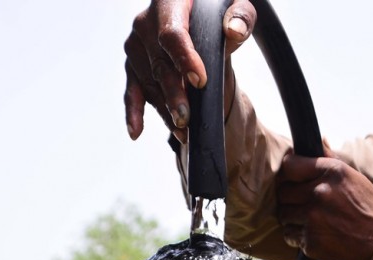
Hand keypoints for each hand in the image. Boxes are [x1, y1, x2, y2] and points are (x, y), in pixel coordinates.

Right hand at [124, 0, 255, 141]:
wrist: (197, 16)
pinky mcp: (133, 67)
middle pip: (159, 65)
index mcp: (168, 2)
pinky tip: (136, 132)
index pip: (172, 34)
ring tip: (184, 133)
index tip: (200, 81)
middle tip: (186, 118)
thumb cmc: (216, 10)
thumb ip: (240, 15)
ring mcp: (136, 46)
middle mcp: (145, 22)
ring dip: (165, 112)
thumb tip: (234, 31)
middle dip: (173, 95)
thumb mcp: (235, 5)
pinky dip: (134, 113)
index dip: (184, 58)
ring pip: (149, 85)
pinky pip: (131, 91)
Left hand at [276, 152, 372, 259]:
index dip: (288, 172)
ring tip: (310, 220)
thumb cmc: (369, 209)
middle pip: (283, 192)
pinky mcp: (310, 240)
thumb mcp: (353, 178)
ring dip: (292, 218)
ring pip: (283, 214)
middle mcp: (320, 192)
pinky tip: (315, 234)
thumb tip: (319, 140)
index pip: (290, 165)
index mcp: (332, 172)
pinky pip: (289, 235)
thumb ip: (330, 160)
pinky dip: (297, 236)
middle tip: (301, 204)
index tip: (290, 178)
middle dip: (290, 198)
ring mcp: (313, 218)